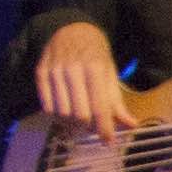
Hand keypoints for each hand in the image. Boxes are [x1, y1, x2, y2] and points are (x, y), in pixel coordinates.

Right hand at [31, 21, 132, 137]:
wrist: (71, 29)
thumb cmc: (95, 55)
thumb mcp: (110, 74)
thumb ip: (117, 101)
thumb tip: (131, 125)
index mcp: (94, 69)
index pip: (99, 106)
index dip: (104, 127)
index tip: (108, 142)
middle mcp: (72, 70)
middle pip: (79, 113)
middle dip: (88, 127)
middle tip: (93, 128)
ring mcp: (53, 71)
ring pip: (61, 112)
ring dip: (72, 123)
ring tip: (80, 122)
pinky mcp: (40, 73)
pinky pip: (47, 105)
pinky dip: (57, 115)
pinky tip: (66, 112)